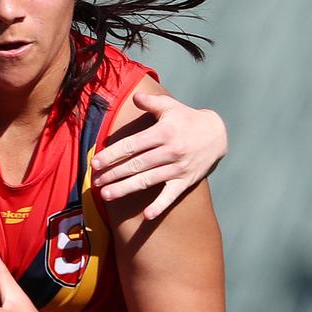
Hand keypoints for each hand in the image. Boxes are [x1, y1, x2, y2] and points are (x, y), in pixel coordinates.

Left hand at [91, 93, 226, 219]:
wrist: (217, 135)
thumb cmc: (187, 119)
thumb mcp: (170, 107)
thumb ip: (151, 103)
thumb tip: (135, 96)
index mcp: (164, 133)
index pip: (133, 145)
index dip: (113, 154)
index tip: (95, 162)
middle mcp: (170, 152)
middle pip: (136, 165)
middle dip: (113, 173)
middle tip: (95, 181)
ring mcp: (178, 168)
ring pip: (147, 180)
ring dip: (125, 189)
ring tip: (105, 195)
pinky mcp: (185, 181)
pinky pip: (170, 196)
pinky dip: (160, 206)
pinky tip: (146, 215)